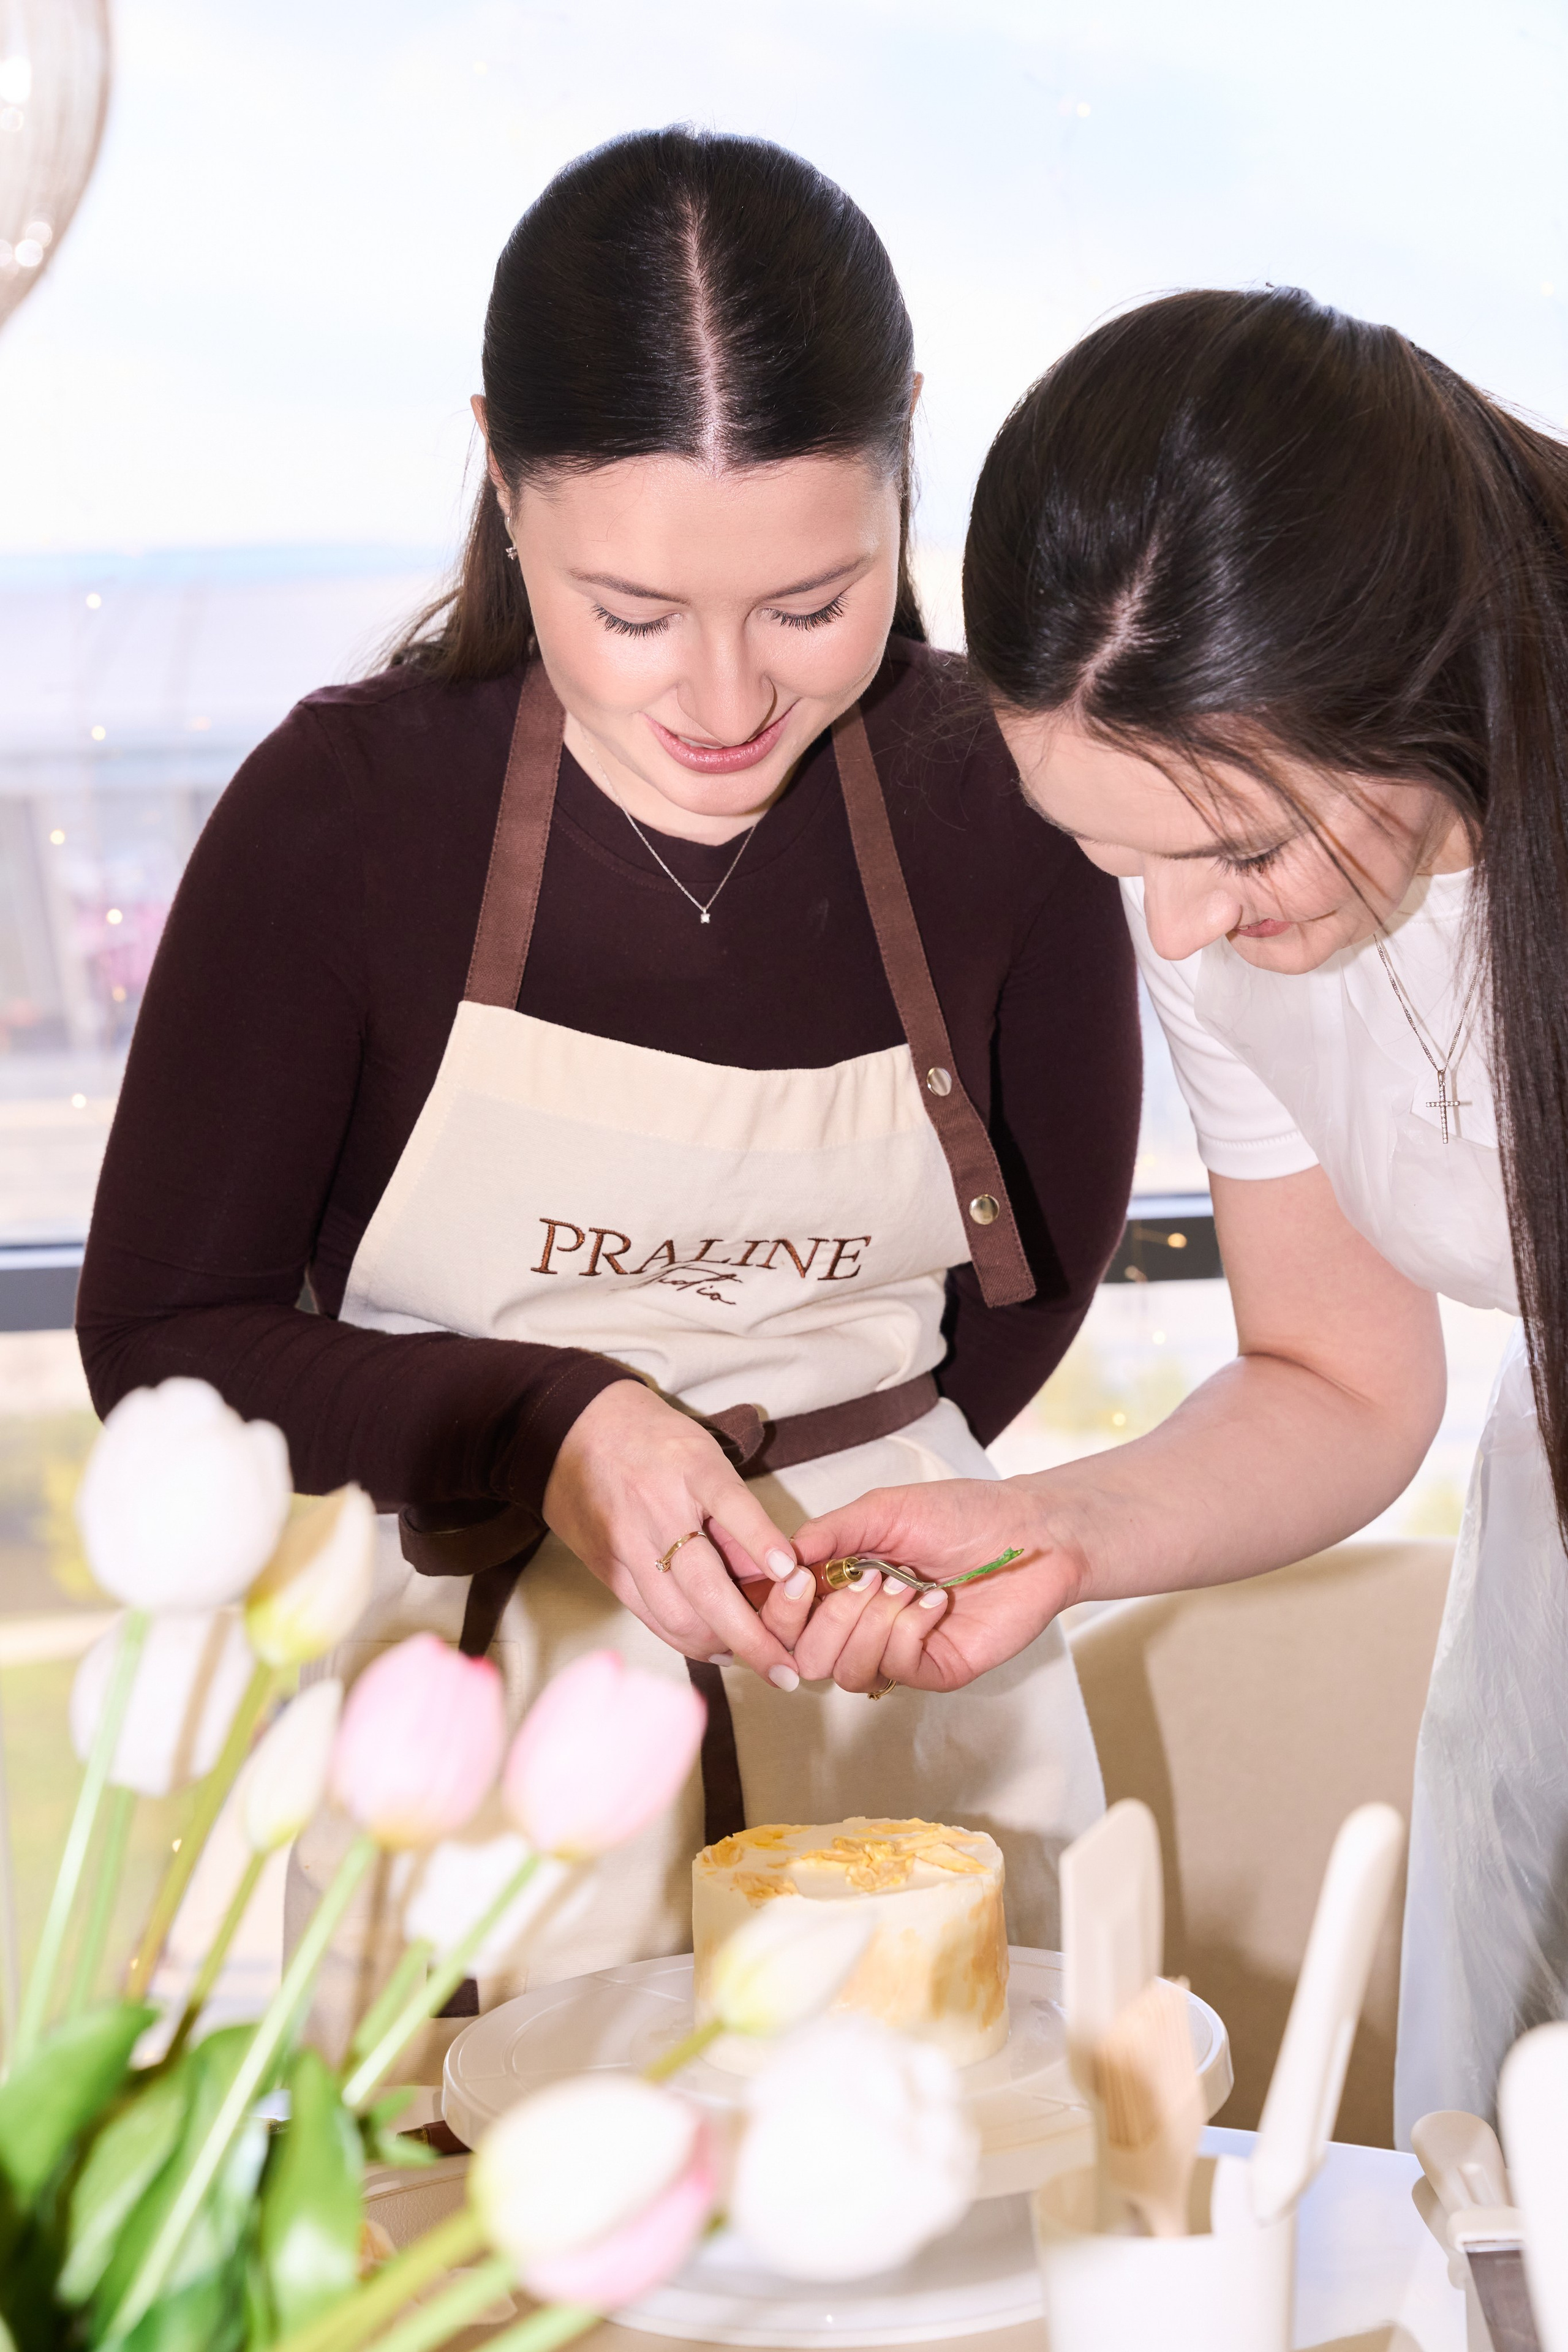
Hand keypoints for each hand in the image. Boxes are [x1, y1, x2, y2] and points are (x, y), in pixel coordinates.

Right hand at [543, 1381, 805, 1685]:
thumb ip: (736, 1513)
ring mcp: (626, 1542)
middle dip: (750, 1636)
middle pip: (705, 1585)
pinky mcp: (605, 1566)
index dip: (763, 1542)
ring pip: (677, 1614)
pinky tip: (713, 1648)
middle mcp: (657, 1508)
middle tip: (786, 1669)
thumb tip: (773, 1575)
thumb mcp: (705, 1456)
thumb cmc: (655, 1440)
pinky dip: (685, 1639)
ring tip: (754, 1660)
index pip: (733, 1507)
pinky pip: (650, 1616)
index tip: (793, 1575)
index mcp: (692, 1468)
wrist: (573, 1429)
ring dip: (720, 1645)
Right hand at [790, 1479, 1085, 1692]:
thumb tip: (776, 1560)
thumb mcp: (882, 1511)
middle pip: (805, 1657)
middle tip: (865, 1578)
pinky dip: (909, 1631)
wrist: (1028, 1530)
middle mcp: (862, 1625)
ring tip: (903, 1586)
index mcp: (841, 1586)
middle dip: (826, 1619)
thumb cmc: (959, 1513)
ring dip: (869, 1624)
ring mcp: (898, 1651)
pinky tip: (935, 1601)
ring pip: (845, 1671)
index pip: (785, 1621)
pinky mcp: (935, 1670)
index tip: (798, 1578)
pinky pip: (896, 1669)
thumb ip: (827, 1534)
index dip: (780, 1610)